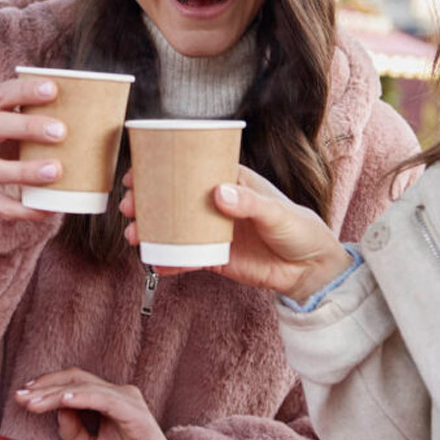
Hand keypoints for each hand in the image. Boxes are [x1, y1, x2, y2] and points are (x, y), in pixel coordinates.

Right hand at [0, 75, 65, 220]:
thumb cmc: (23, 141)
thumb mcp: (30, 123)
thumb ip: (58, 115)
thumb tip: (113, 110)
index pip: (3, 93)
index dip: (26, 90)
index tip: (54, 89)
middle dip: (28, 127)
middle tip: (62, 132)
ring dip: (24, 170)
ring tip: (55, 171)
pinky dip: (20, 209)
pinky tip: (46, 209)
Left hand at [15, 368, 172, 439]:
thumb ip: (74, 431)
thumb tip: (57, 410)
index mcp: (109, 398)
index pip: (74, 382)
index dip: (47, 385)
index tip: (22, 395)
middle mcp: (120, 393)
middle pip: (76, 379)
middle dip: (45, 386)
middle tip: (19, 396)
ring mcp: (129, 399)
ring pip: (85, 387)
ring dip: (55, 394)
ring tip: (33, 403)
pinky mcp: (135, 413)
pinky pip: (104, 400)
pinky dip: (82, 398)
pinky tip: (62, 402)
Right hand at [120, 166, 350, 302]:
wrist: (310, 271)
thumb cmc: (300, 230)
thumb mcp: (277, 212)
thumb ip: (249, 203)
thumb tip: (219, 193)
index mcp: (232, 182)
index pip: (193, 169)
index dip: (164, 168)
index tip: (139, 172)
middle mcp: (217, 204)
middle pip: (175, 198)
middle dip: (147, 201)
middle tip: (129, 206)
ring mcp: (213, 231)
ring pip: (174, 227)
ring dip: (151, 230)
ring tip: (134, 235)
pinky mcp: (215, 257)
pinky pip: (186, 258)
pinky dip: (169, 261)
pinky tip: (154, 263)